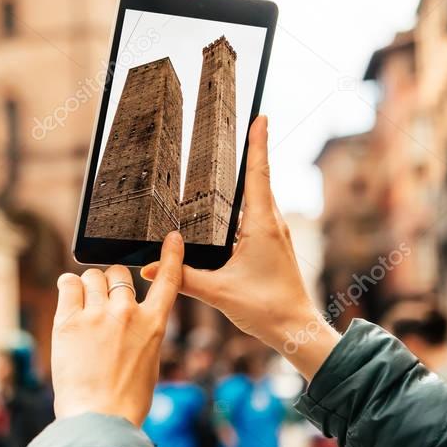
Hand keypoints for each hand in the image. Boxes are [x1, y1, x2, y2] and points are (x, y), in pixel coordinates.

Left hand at [50, 232, 183, 426]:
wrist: (99, 419)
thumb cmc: (125, 399)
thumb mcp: (149, 362)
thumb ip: (142, 331)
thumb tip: (130, 314)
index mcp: (153, 325)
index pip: (168, 280)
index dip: (171, 255)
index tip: (172, 237)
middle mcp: (127, 313)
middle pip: (118, 274)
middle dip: (111, 284)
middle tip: (103, 306)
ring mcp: (97, 314)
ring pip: (92, 277)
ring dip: (88, 287)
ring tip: (84, 310)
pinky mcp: (69, 320)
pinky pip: (68, 284)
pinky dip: (68, 287)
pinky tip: (69, 297)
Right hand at [141, 116, 339, 380]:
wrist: (297, 331)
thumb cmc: (266, 309)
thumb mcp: (218, 292)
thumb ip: (182, 278)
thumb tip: (149, 269)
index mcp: (262, 225)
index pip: (259, 174)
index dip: (258, 144)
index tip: (261, 116)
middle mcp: (272, 223)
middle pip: (260, 179)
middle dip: (252, 151)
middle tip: (242, 124)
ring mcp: (275, 234)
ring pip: (260, 196)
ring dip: (250, 175)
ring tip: (233, 156)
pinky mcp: (273, 245)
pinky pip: (258, 212)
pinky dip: (248, 198)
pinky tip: (231, 205)